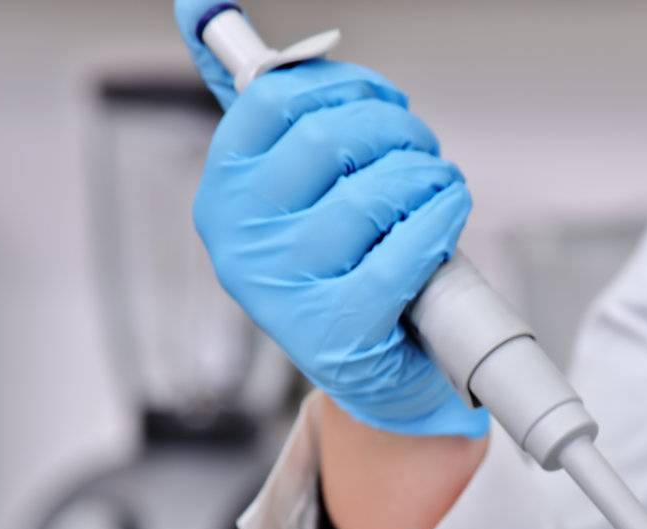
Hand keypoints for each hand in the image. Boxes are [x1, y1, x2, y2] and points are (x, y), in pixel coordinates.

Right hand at [176, 0, 485, 437]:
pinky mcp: (338, 333)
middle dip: (394, 130)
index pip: (274, 98)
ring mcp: (285, 293)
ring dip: (426, 176)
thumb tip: (198, 2)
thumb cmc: (339, 263)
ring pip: (370, 194)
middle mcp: (241, 244)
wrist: (375, 373)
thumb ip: (255, 96)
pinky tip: (448, 212)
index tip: (380, 100)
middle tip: (419, 148)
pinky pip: (402, 252)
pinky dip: (440, 218)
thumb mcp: (287, 184)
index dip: (344, 85)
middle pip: (326, 139)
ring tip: (438, 186)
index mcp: (223, 193)